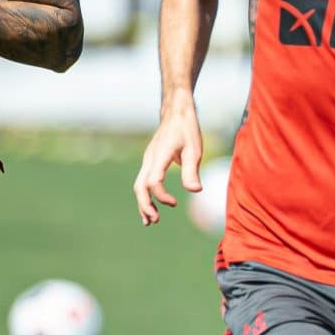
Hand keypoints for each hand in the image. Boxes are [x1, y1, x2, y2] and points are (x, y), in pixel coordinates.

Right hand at [132, 110, 203, 225]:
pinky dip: (145, 196)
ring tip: (150, 221)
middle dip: (145, 205)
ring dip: (143, 203)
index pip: (154, 181)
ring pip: (139, 185)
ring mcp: (148, 160)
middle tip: (155, 220)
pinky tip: (151, 208)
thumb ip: (192, 170)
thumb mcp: (194, 149)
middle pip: (140, 186)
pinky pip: (143, 181)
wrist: (176, 112)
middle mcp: (150, 158)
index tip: (174, 203)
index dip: (161, 196)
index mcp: (160, 155)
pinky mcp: (150, 162)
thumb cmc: (186, 129)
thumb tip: (195, 191)